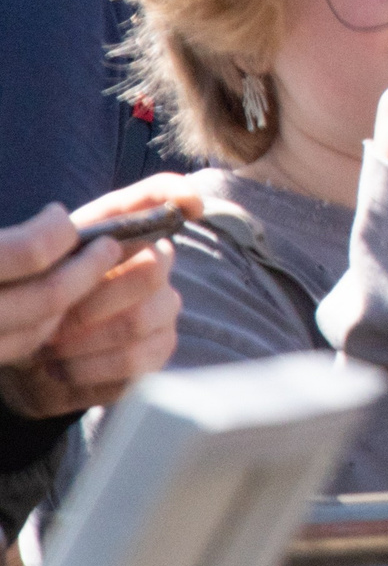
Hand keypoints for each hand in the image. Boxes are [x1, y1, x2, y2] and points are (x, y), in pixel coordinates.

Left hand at [0, 176, 198, 418]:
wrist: (24, 356)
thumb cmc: (36, 299)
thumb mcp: (46, 258)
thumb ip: (80, 227)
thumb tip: (164, 202)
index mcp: (127, 236)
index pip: (164, 203)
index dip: (176, 196)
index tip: (186, 206)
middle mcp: (156, 269)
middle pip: (151, 269)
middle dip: (92, 297)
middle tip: (52, 317)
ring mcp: (163, 312)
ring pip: (141, 319)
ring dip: (85, 338)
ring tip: (50, 348)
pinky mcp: (157, 354)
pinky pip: (136, 361)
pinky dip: (89, 368)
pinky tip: (63, 368)